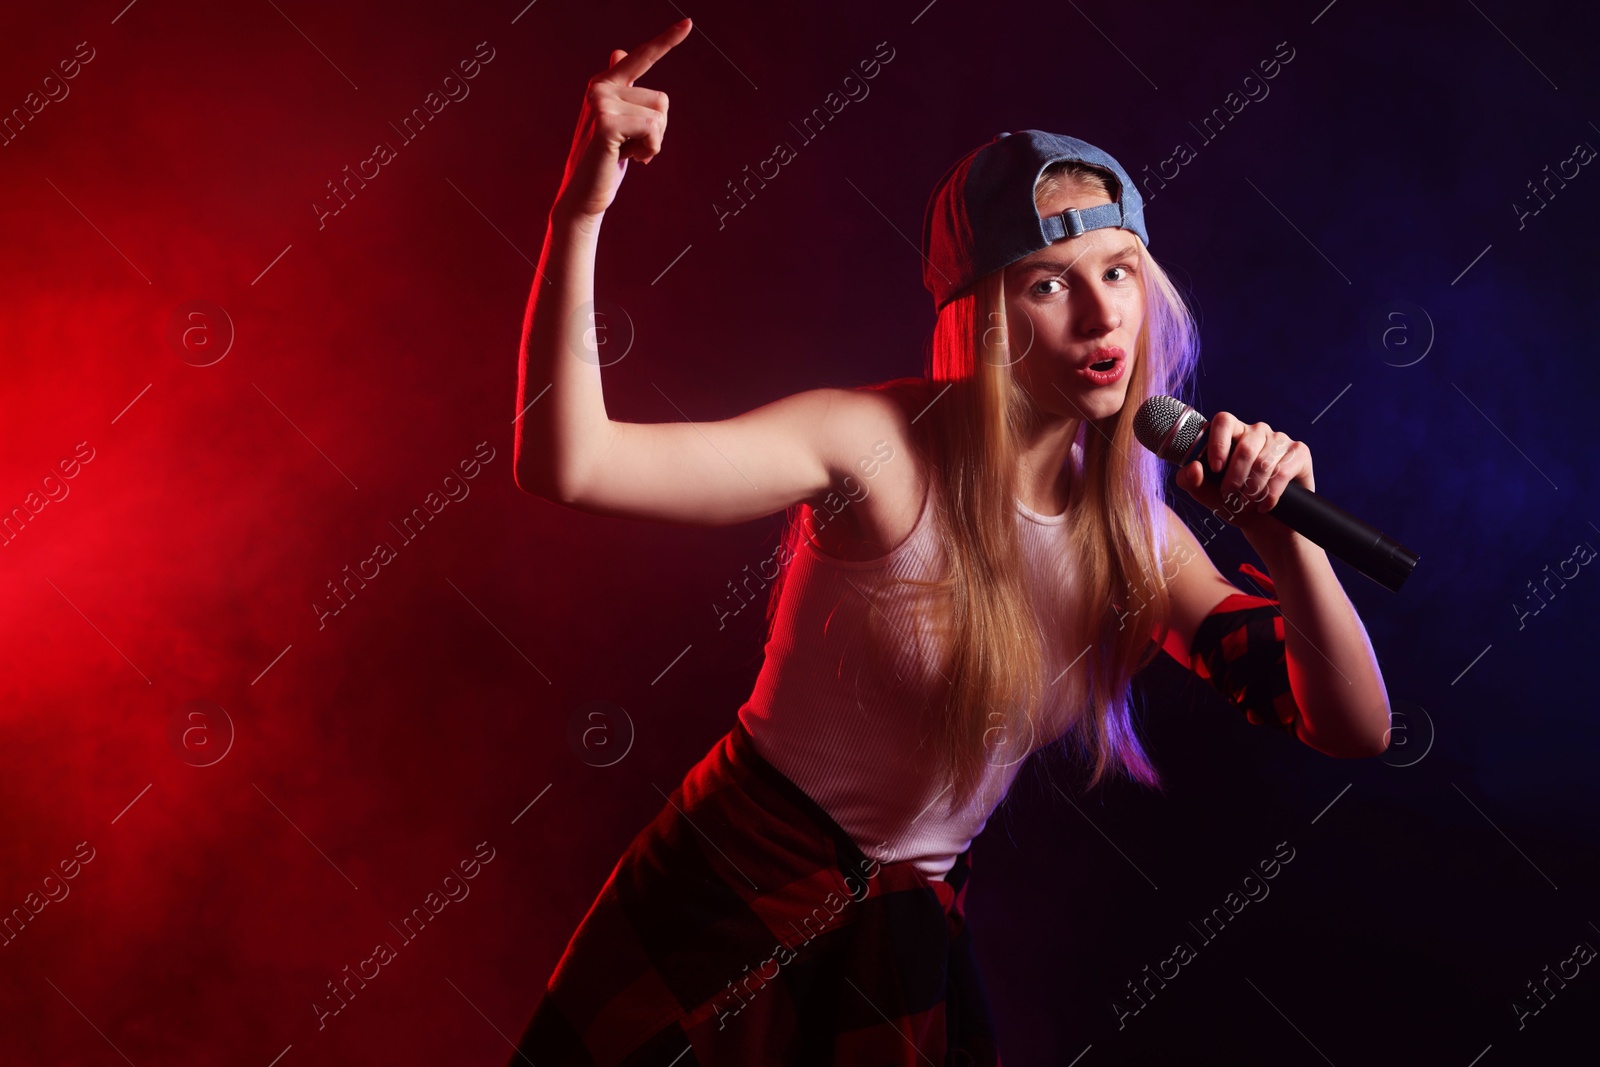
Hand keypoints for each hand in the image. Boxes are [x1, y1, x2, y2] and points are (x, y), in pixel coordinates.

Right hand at [553, 18, 691, 220]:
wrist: (583, 196)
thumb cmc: (604, 162)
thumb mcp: (617, 123)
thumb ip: (622, 90)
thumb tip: (619, 50)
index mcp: (604, 84)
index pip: (641, 57)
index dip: (666, 40)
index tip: (688, 23)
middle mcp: (600, 87)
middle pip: (662, 99)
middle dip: (657, 131)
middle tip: (630, 148)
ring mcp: (600, 103)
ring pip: (660, 115)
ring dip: (653, 143)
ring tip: (626, 153)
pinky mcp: (607, 122)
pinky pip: (653, 129)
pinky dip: (649, 150)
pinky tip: (627, 159)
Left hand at [1175, 410, 1314, 546]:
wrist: (1264, 524)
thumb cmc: (1232, 501)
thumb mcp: (1204, 493)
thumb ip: (1188, 480)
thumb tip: (1194, 467)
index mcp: (1232, 433)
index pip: (1224, 421)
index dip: (1218, 443)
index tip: (1215, 469)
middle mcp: (1257, 431)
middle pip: (1245, 447)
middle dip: (1234, 478)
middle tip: (1230, 496)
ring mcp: (1280, 440)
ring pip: (1264, 462)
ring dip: (1252, 489)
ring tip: (1247, 503)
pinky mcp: (1299, 453)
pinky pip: (1282, 471)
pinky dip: (1270, 494)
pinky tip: (1265, 505)